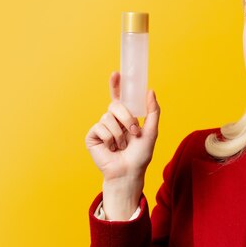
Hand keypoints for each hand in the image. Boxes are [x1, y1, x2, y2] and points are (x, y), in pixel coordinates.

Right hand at [85, 72, 159, 217]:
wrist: (129, 172)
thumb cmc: (140, 155)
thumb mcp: (151, 131)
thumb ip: (153, 111)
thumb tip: (150, 91)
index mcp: (124, 117)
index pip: (119, 97)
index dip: (116, 85)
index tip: (116, 73)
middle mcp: (111, 120)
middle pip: (115, 105)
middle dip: (127, 118)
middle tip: (133, 133)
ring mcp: (101, 128)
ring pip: (108, 117)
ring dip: (119, 133)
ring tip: (121, 145)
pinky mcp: (92, 137)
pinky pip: (100, 128)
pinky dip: (110, 139)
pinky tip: (111, 148)